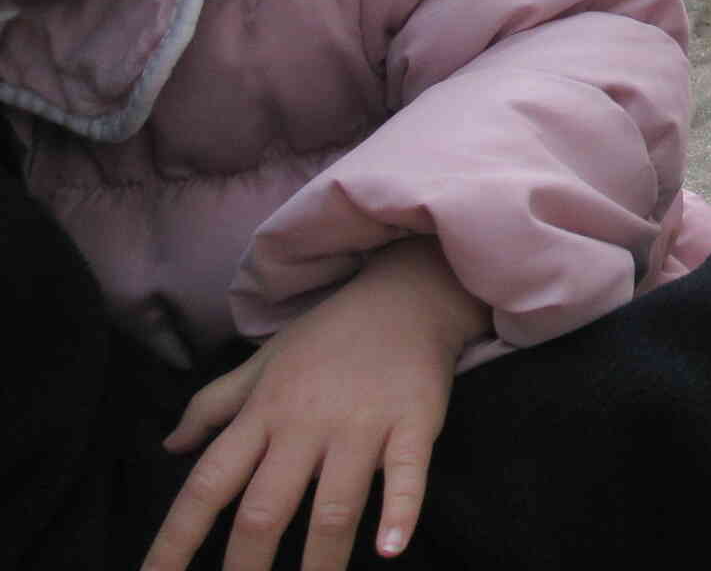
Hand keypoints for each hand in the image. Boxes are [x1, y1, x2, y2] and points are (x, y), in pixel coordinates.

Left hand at [143, 238, 489, 570]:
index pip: (207, 484)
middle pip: (264, 510)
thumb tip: (169, 447)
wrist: (408, 293)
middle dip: (245, 568)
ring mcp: (362, 424)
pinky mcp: (414, 421)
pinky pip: (407, 472)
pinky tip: (390, 547)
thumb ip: (215, 404)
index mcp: (264, 411)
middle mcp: (305, 423)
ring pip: (333, 507)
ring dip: (320, 563)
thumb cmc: (332, 333)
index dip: (175, 539)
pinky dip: (400, 511)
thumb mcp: (265, 360)